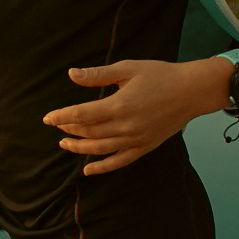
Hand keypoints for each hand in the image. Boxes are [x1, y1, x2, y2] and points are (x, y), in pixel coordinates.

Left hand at [42, 58, 230, 174]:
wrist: (191, 91)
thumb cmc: (160, 75)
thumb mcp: (128, 68)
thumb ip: (98, 74)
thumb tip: (71, 74)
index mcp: (119, 105)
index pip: (81, 115)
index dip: (61, 117)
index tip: (47, 118)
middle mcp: (125, 126)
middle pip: (88, 132)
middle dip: (68, 129)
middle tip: (57, 124)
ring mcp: (135, 139)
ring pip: (100, 149)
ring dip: (79, 148)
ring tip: (64, 144)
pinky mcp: (145, 147)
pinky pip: (120, 161)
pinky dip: (102, 167)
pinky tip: (88, 170)